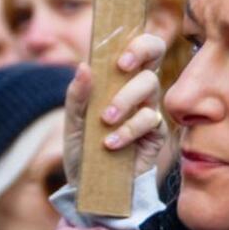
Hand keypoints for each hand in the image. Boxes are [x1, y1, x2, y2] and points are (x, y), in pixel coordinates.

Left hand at [64, 31, 168, 189]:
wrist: (89, 185)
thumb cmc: (82, 149)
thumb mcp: (72, 122)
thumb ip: (77, 96)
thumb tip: (83, 66)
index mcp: (117, 83)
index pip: (139, 52)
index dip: (139, 44)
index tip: (121, 54)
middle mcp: (137, 93)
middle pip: (151, 64)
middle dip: (138, 58)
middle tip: (121, 68)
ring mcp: (149, 112)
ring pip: (151, 89)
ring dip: (125, 100)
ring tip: (105, 120)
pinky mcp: (156, 134)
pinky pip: (150, 121)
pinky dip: (128, 130)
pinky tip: (110, 144)